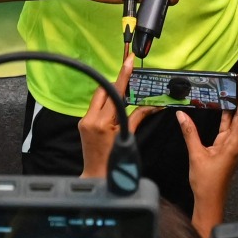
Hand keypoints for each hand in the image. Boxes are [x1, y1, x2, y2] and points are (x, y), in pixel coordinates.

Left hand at [78, 55, 158, 177]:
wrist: (97, 176)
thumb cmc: (115, 160)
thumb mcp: (128, 137)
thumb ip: (139, 117)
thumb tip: (154, 106)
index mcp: (102, 122)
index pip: (115, 93)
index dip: (123, 75)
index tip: (129, 61)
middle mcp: (90, 118)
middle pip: (103, 91)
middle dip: (116, 83)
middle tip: (129, 77)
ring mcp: (84, 121)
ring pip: (98, 98)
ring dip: (111, 93)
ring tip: (124, 92)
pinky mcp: (83, 123)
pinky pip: (95, 106)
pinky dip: (106, 103)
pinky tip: (115, 107)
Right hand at [177, 74, 237, 233]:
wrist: (211, 201)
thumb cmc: (206, 182)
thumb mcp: (196, 155)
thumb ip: (190, 133)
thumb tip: (181, 115)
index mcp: (233, 143)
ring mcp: (235, 145)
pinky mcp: (229, 148)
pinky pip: (232, 128)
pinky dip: (231, 115)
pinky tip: (227, 106)